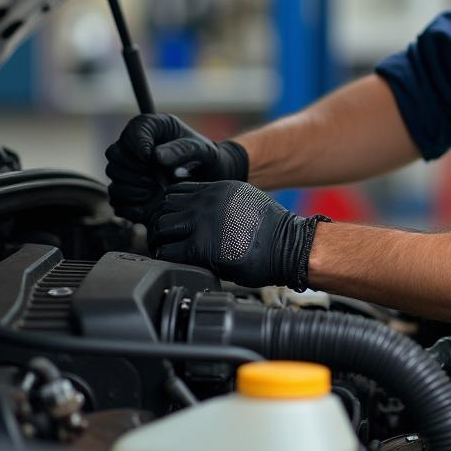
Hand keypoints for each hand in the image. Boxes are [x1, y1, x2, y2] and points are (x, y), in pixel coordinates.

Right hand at [105, 113, 248, 223]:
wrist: (209, 178)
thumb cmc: (205, 158)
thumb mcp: (203, 150)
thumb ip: (183, 149)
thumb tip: (157, 156)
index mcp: (153, 127)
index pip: (132, 131)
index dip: (138, 145)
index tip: (151, 159)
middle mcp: (136, 144)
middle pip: (115, 154)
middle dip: (135, 170)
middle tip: (158, 180)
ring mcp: (129, 166)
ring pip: (113, 175)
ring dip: (133, 187)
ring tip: (157, 192)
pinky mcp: (128, 187)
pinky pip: (115, 196)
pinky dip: (129, 203)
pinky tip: (149, 204)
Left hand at [149, 181, 328, 289]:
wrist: (289, 245)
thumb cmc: (272, 230)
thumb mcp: (245, 201)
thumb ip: (219, 202)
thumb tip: (199, 212)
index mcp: (217, 188)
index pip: (175, 192)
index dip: (169, 208)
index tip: (171, 222)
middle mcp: (207, 201)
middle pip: (163, 208)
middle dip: (161, 224)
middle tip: (166, 239)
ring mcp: (202, 222)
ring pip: (161, 228)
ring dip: (161, 241)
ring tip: (169, 251)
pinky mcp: (200, 247)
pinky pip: (168, 251)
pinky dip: (167, 257)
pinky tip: (177, 261)